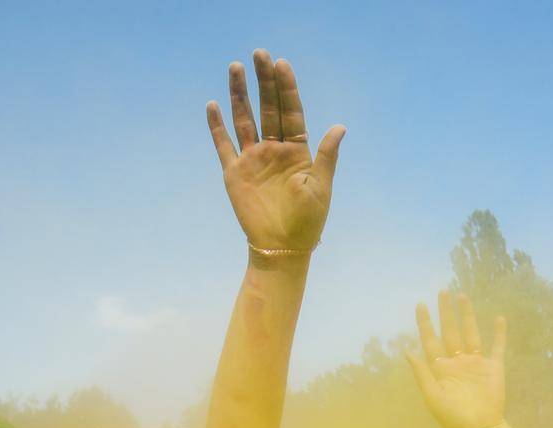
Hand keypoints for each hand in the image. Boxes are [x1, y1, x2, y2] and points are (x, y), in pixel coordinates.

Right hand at [206, 50, 343, 252]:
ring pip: (244, 119)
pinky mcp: (235, 173)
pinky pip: (224, 145)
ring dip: (240, 94)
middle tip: (259, 54)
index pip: (291, 112)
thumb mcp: (321, 188)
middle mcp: (274, 150)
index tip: (281, 64)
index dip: (287, 88)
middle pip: (268, 108)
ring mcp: (253, 159)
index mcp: (297, 151)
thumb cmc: (307, 222)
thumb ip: (326, 155)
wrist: (282, 249)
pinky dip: (217, 126)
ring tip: (236, 67)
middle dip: (264, 81)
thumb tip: (339, 127)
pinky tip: (213, 105)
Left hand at [406, 292, 507, 427]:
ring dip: (467, 316)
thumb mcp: (432, 396)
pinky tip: (498, 318)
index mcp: (440, 369)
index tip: (421, 305)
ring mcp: (475, 364)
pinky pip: (497, 347)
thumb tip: (407, 351)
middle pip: (450, 331)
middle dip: (445, 312)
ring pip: (470, 333)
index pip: (430, 340)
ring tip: (463, 296)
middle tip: (442, 292)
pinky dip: (499, 333)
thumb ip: (421, 373)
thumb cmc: (453, 418)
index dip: (425, 323)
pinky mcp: (493, 368)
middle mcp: (457, 363)